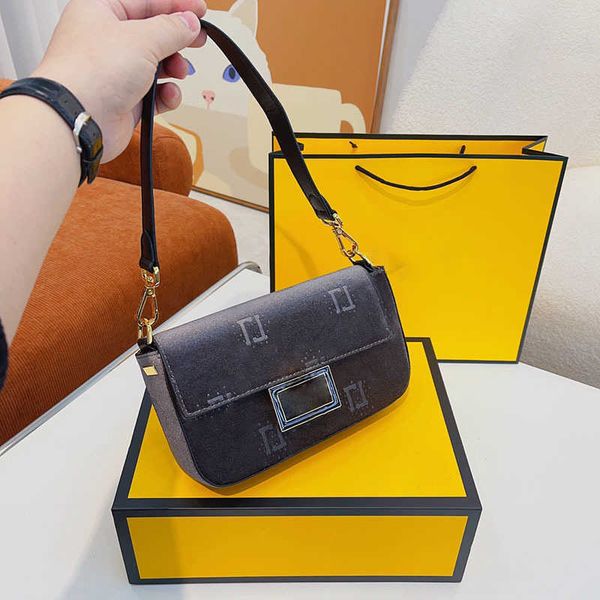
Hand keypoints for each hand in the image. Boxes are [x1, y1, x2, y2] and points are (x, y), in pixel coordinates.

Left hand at [33, 0, 206, 161]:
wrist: (79, 118)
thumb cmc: (93, 72)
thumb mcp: (143, 39)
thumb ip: (172, 29)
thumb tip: (189, 23)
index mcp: (101, 10)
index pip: (145, 1)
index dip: (175, 5)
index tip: (200, 11)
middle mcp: (106, 40)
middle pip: (152, 33)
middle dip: (176, 39)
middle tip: (198, 40)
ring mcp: (115, 72)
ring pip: (155, 65)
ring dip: (172, 68)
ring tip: (179, 71)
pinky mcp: (124, 100)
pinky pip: (153, 94)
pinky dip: (165, 95)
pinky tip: (168, 95)